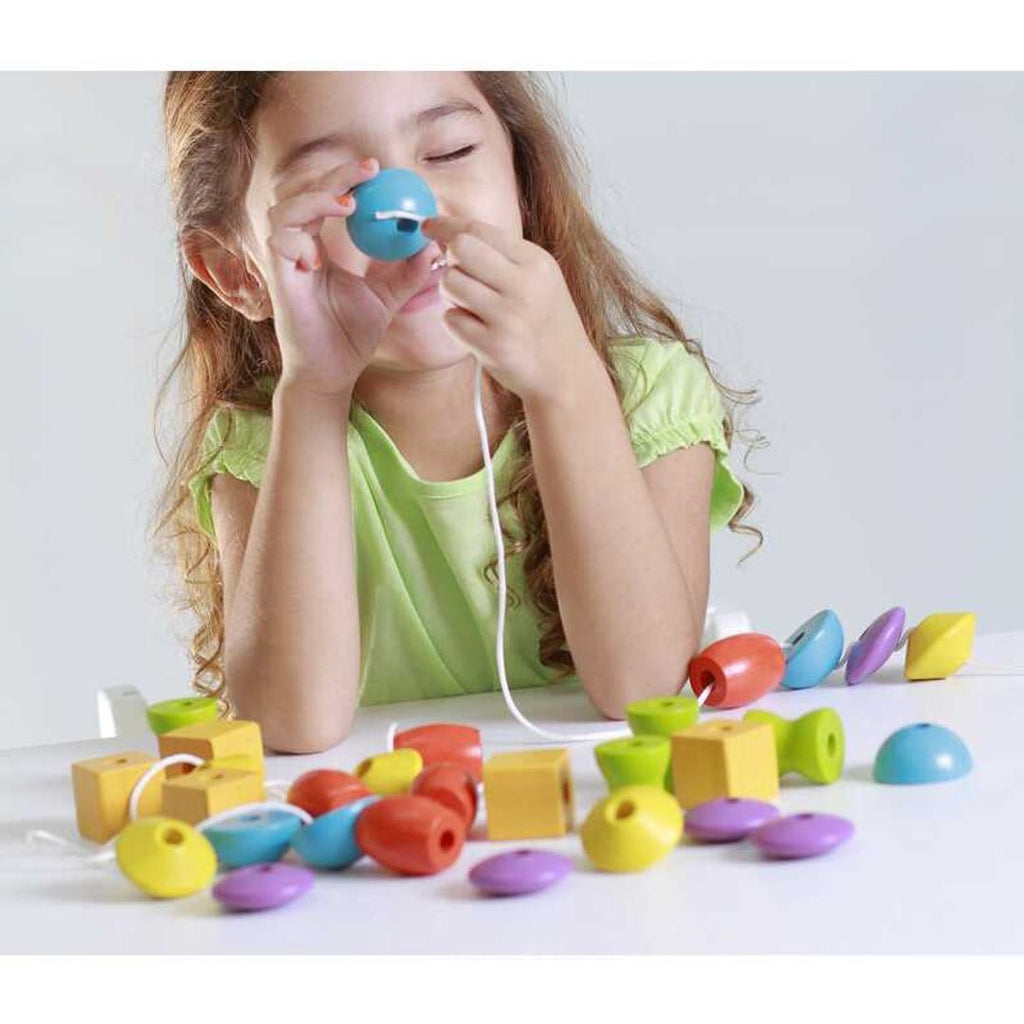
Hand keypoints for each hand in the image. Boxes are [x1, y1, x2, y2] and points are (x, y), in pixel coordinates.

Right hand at [263, 157, 438, 396]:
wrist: (333, 374)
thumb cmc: (351, 336)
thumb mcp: (387, 297)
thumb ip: (407, 271)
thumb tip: (431, 244)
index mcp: (319, 244)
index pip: (325, 197)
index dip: (346, 178)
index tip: (376, 170)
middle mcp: (298, 247)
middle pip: (302, 192)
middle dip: (333, 176)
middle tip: (368, 171)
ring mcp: (285, 263)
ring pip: (283, 210)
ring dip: (313, 200)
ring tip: (347, 205)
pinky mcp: (278, 281)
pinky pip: (276, 244)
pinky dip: (296, 240)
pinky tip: (319, 254)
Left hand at [419, 216, 598, 403]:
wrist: (566, 373)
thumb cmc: (546, 321)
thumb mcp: (540, 277)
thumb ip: (502, 255)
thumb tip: (450, 235)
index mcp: (536, 262)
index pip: (478, 229)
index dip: (445, 225)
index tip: (428, 226)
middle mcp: (524, 286)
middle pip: (459, 249)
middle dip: (450, 259)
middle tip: (461, 274)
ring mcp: (508, 318)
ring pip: (449, 283)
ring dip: (451, 293)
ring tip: (472, 305)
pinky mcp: (493, 346)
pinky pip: (450, 319)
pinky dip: (456, 322)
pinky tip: (477, 329)